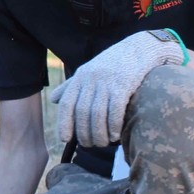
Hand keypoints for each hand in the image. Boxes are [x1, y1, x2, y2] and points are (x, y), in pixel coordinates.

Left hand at [49, 29, 186, 147]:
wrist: (139, 48)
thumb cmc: (112, 63)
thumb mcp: (88, 71)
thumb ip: (71, 86)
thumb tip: (54, 99)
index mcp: (80, 77)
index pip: (67, 104)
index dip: (64, 123)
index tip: (65, 139)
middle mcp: (91, 79)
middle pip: (82, 112)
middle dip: (84, 133)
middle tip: (89, 145)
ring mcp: (107, 82)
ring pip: (97, 114)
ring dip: (99, 134)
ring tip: (102, 143)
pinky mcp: (124, 85)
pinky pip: (115, 110)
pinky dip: (113, 126)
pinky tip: (114, 136)